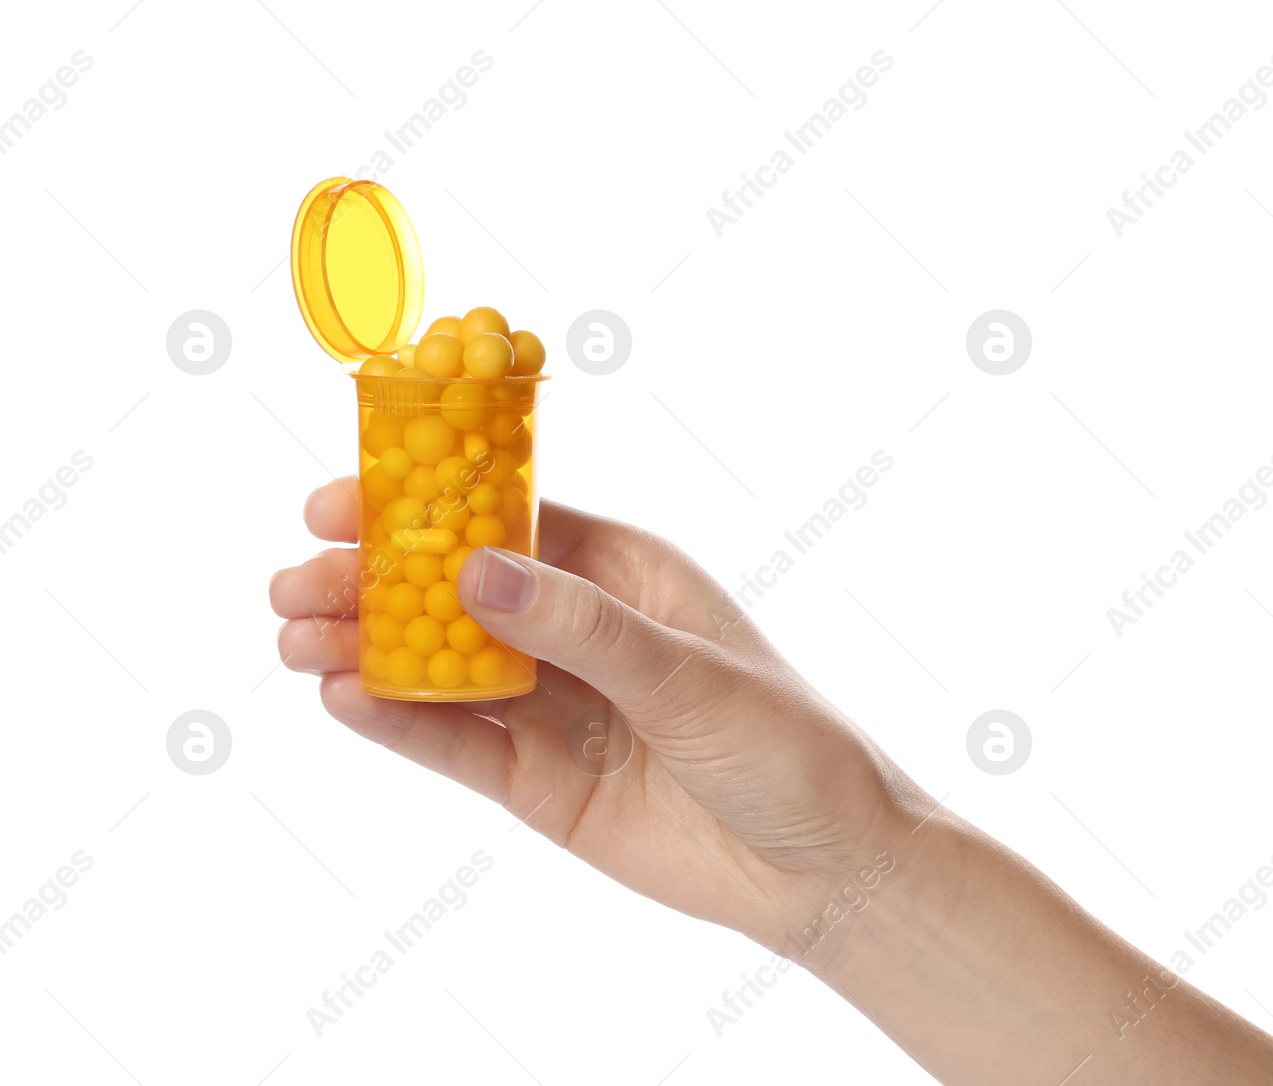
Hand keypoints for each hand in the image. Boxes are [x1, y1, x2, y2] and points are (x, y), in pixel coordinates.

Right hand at [269, 480, 924, 953]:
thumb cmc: (787, 747)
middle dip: (375, 581)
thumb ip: (582, 629)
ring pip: (444, 667)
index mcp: (626, 576)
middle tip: (295, 580)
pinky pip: (458, 744)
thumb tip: (473, 573)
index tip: (343, 499)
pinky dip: (399, 723)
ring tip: (293, 639)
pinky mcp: (539, 780)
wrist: (823, 872)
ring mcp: (556, 707)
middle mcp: (581, 632)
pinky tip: (342, 698)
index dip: (425, 507)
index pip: (512, 522)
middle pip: (459, 593)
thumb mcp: (690, 676)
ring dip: (367, 648)